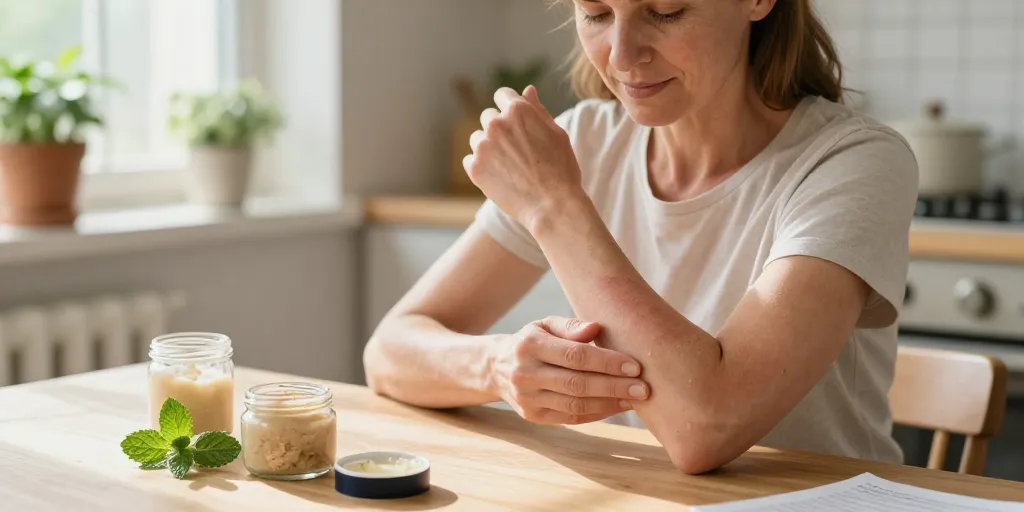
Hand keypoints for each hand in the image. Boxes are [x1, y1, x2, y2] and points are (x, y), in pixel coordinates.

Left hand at [463, 86, 584, 228]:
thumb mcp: (556, 134)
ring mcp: (482, 146)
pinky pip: (470, 160)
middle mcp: (496, 124)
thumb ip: (538, 110)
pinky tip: (500, 177)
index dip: (510, 107)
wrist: (552, 206)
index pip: (503, 95)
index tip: (517, 123)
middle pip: (489, 117)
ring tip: (509, 166)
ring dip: (488, 147)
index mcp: (518, 110)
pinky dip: (481, 166)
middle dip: (500, 129)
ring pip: (477, 138)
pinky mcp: (474, 168)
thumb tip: (527, 90)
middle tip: (517, 151)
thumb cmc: (561, 170)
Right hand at [487, 316, 649, 424]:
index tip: (634, 366)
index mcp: (529, 345)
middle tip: (644, 388)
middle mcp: (525, 373)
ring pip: (575, 405)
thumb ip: (571, 326)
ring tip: (634, 399)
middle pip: (577, 383)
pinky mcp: (532, 416)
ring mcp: (527, 398)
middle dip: (614, 386)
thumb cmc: (533, 341)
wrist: (496, 367)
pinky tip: (616, 406)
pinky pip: (570, 417)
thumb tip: (597, 328)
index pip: (574, 356)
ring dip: (609, 403)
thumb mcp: (545, 324)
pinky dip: (597, 413)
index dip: (606, 362)